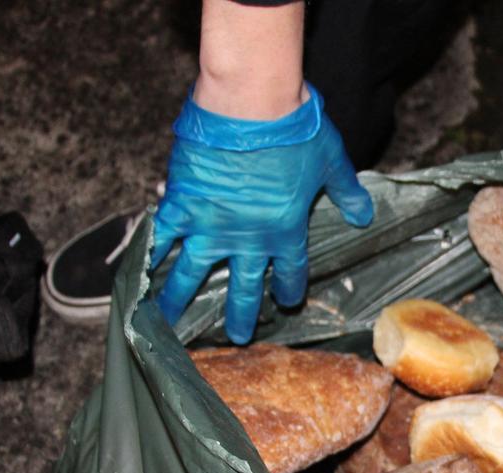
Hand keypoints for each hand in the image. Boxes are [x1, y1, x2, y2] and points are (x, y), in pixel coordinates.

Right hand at [151, 83, 373, 343]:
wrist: (251, 105)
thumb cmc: (295, 130)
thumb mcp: (331, 160)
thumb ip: (346, 191)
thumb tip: (364, 214)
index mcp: (285, 230)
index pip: (289, 271)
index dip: (288, 289)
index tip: (286, 302)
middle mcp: (247, 237)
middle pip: (242, 285)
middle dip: (240, 314)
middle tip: (235, 337)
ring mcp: (210, 224)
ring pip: (193, 273)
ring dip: (180, 300)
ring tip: (169, 324)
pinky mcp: (182, 202)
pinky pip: (161, 236)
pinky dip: (149, 255)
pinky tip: (138, 275)